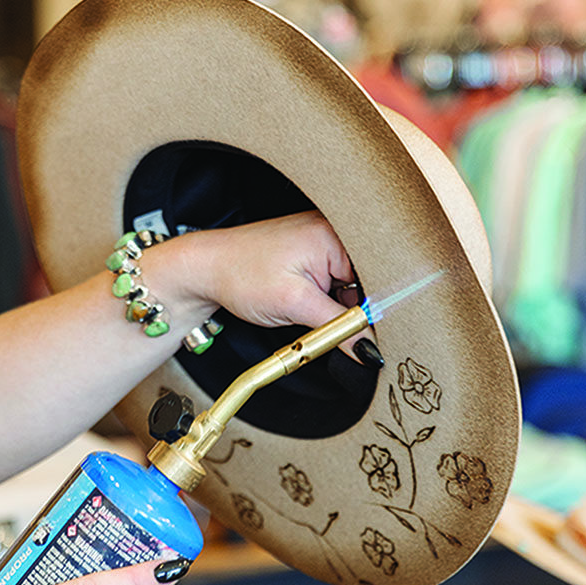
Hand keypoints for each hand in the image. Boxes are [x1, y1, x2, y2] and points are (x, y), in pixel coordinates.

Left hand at [159, 210, 373, 356]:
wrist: (204, 268)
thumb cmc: (240, 274)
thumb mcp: (294, 305)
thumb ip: (339, 329)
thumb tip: (371, 352)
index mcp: (336, 234)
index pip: (381, 278)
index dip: (379, 310)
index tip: (372, 336)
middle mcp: (334, 232)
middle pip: (368, 282)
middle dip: (356, 310)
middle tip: (330, 325)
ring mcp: (323, 243)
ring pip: (351, 287)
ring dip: (339, 308)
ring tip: (308, 310)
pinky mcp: (312, 255)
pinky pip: (335, 283)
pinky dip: (327, 301)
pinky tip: (308, 306)